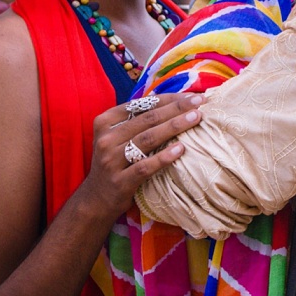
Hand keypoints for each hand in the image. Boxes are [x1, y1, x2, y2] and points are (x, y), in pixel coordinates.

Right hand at [80, 93, 204, 219]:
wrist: (96, 199)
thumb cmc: (114, 163)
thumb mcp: (116, 138)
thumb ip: (136, 121)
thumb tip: (173, 103)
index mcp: (105, 122)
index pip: (141, 104)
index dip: (168, 98)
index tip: (191, 95)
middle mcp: (106, 138)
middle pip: (147, 119)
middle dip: (176, 108)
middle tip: (199, 102)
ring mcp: (111, 160)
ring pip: (148, 139)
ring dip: (174, 126)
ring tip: (195, 118)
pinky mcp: (120, 181)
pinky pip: (145, 166)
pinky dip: (164, 157)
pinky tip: (181, 149)